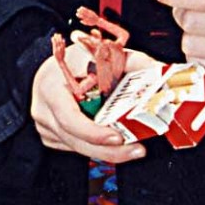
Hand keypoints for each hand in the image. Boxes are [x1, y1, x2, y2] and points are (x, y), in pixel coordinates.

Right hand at [29, 47, 152, 161]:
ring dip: (107, 152)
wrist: (52, 68)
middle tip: (137, 149)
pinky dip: (97, 147)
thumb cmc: (76, 59)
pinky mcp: (52, 137)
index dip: (93, 131)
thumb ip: (131, 61)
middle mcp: (44, 110)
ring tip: (134, 149)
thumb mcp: (101, 52)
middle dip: (108, 150)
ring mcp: (45, 127)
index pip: (69, 117)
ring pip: (78, 148)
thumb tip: (160, 70)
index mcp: (51, 87)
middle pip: (75, 140)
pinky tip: (115, 145)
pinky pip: (76, 148)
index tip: (118, 136)